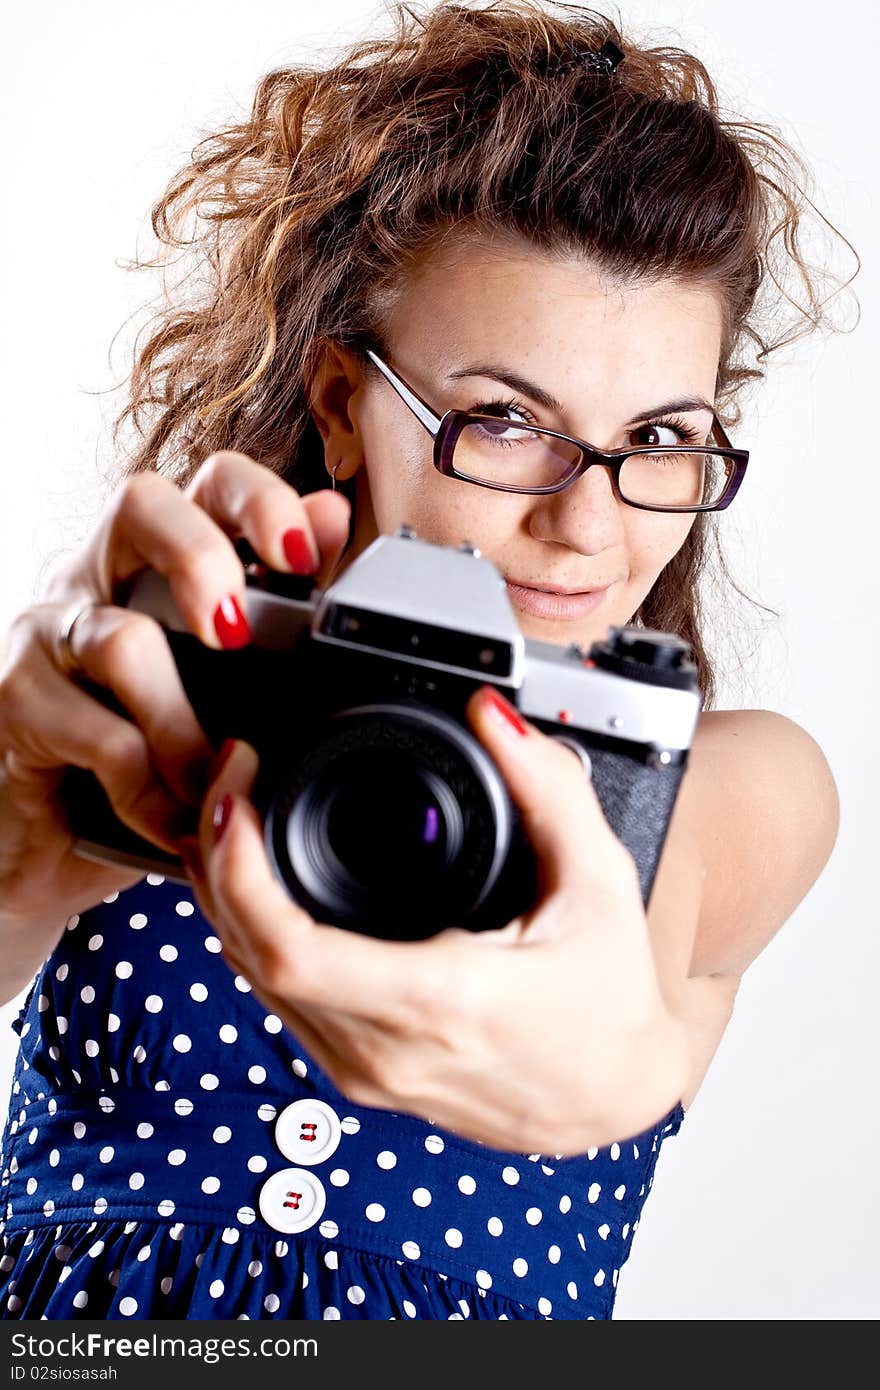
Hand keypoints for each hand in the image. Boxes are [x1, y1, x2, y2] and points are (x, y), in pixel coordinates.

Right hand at [0, 451, 348, 948]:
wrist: (49, 836)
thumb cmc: (145, 746)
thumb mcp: (221, 680)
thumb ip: (275, 601)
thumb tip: (332, 516)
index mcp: (158, 559)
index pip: (209, 483)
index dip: (260, 500)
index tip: (303, 553)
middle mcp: (98, 576)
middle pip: (142, 503)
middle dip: (203, 558)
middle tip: (235, 634)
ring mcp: (49, 631)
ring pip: (123, 638)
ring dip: (184, 726)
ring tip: (213, 781)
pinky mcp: (15, 700)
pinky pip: (100, 736)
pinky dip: (149, 790)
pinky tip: (171, 822)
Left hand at [181, 686, 688, 1153]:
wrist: (614, 1101)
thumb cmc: (609, 1000)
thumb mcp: (597, 882)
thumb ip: (548, 788)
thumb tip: (493, 716)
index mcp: (442, 1001)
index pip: (292, 947)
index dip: (239, 869)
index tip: (239, 794)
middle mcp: (387, 1050)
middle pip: (249, 957)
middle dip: (217, 862)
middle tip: (228, 783)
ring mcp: (364, 1074)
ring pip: (251, 984)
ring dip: (223, 898)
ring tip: (225, 817)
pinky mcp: (358, 1078)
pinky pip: (276, 1003)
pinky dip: (250, 937)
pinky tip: (250, 887)